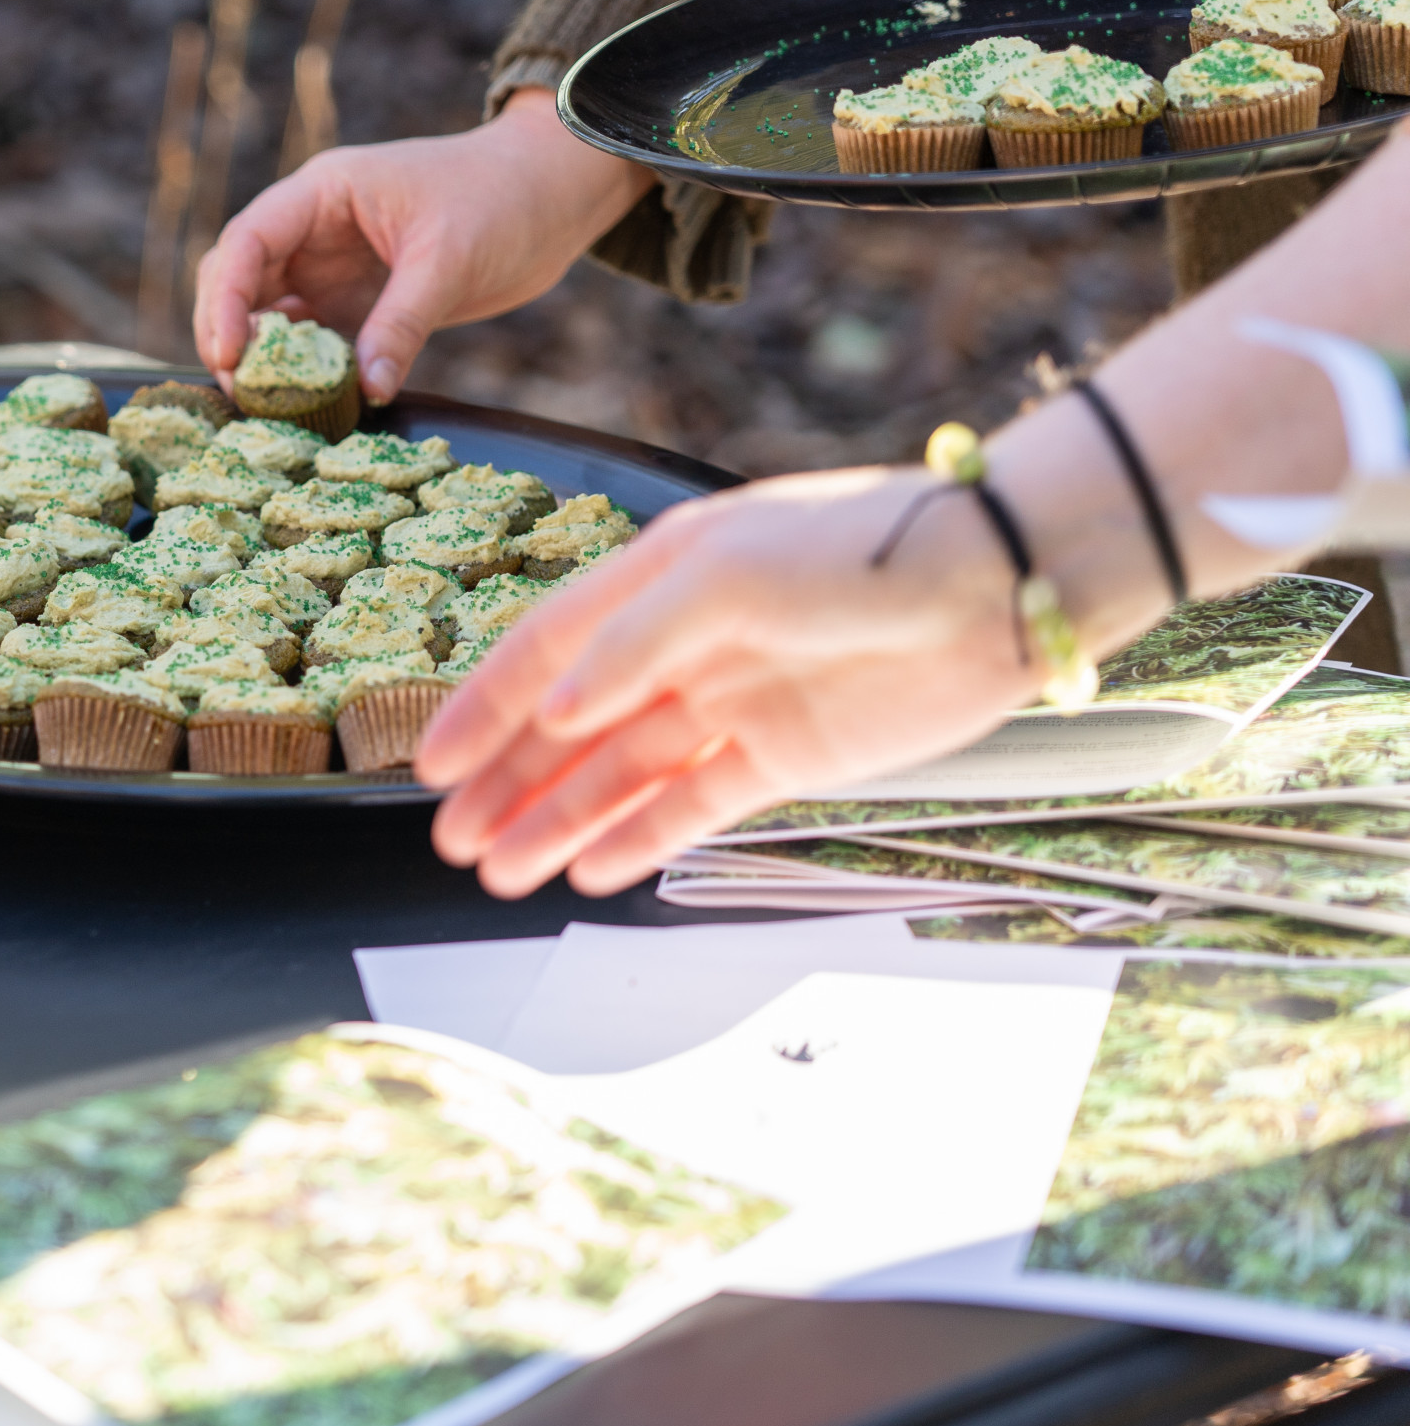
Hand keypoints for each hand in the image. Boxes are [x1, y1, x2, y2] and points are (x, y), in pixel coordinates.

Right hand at [191, 89, 652, 402]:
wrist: (552, 194)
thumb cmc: (502, 200)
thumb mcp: (448, 261)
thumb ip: (402, 323)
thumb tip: (365, 391)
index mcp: (324, 192)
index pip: (249, 240)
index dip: (226, 297)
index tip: (230, 353)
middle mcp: (314, 227)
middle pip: (239, 276)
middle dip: (227, 330)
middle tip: (238, 389)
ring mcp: (330, 264)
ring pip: (266, 310)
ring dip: (258, 354)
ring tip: (261, 402)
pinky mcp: (355, 298)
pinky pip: (310, 336)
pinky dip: (299, 367)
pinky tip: (301, 400)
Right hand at [413, 469, 1046, 897]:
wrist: (993, 584)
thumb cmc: (862, 550)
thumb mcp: (727, 574)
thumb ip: (633, 644)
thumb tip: (560, 711)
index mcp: (656, 579)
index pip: (545, 653)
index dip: (484, 708)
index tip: (432, 766)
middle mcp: (683, 644)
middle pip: (572, 727)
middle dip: (508, 783)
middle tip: (451, 839)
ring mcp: (732, 702)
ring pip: (622, 776)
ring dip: (559, 822)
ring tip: (503, 875)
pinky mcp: (783, 754)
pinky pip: (694, 805)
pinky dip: (641, 838)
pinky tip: (592, 870)